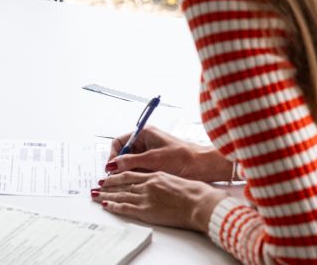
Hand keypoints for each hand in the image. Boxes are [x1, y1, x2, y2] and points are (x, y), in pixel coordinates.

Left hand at [92, 171, 228, 231]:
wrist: (199, 203)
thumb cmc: (194, 192)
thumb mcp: (175, 179)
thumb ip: (162, 181)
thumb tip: (158, 185)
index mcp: (154, 175)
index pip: (130, 174)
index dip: (118, 175)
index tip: (109, 176)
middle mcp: (147, 184)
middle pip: (122, 184)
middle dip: (108, 185)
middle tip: (97, 186)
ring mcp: (146, 197)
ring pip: (120, 194)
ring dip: (106, 194)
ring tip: (95, 194)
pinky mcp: (146, 210)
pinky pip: (125, 207)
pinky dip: (113, 205)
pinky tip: (105, 205)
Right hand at [107, 126, 232, 181]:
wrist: (205, 166)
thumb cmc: (183, 158)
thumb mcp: (153, 159)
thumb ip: (131, 162)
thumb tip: (112, 165)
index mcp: (144, 133)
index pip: (119, 142)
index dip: (113, 155)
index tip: (111, 169)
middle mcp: (145, 142)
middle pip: (124, 153)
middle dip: (119, 165)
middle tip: (116, 178)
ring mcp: (151, 153)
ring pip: (131, 163)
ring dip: (129, 171)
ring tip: (126, 182)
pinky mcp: (156, 163)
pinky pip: (140, 169)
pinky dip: (137, 175)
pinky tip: (137, 182)